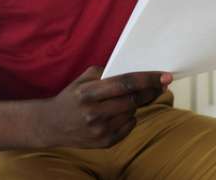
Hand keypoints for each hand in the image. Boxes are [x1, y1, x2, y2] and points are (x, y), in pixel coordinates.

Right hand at [35, 66, 172, 148]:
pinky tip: (120, 112)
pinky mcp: (104, 143)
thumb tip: (134, 71)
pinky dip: (129, 116)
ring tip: (130, 98)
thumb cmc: (71, 97)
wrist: (51, 125)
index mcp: (88, 93)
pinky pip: (129, 126)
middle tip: (161, 84)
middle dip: (151, 91)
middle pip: (133, 100)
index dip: (148, 79)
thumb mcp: (83, 79)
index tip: (164, 76)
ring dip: (137, 104)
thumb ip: (107, 73)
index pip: (125, 84)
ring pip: (132, 112)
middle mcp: (94, 113)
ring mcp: (100, 130)